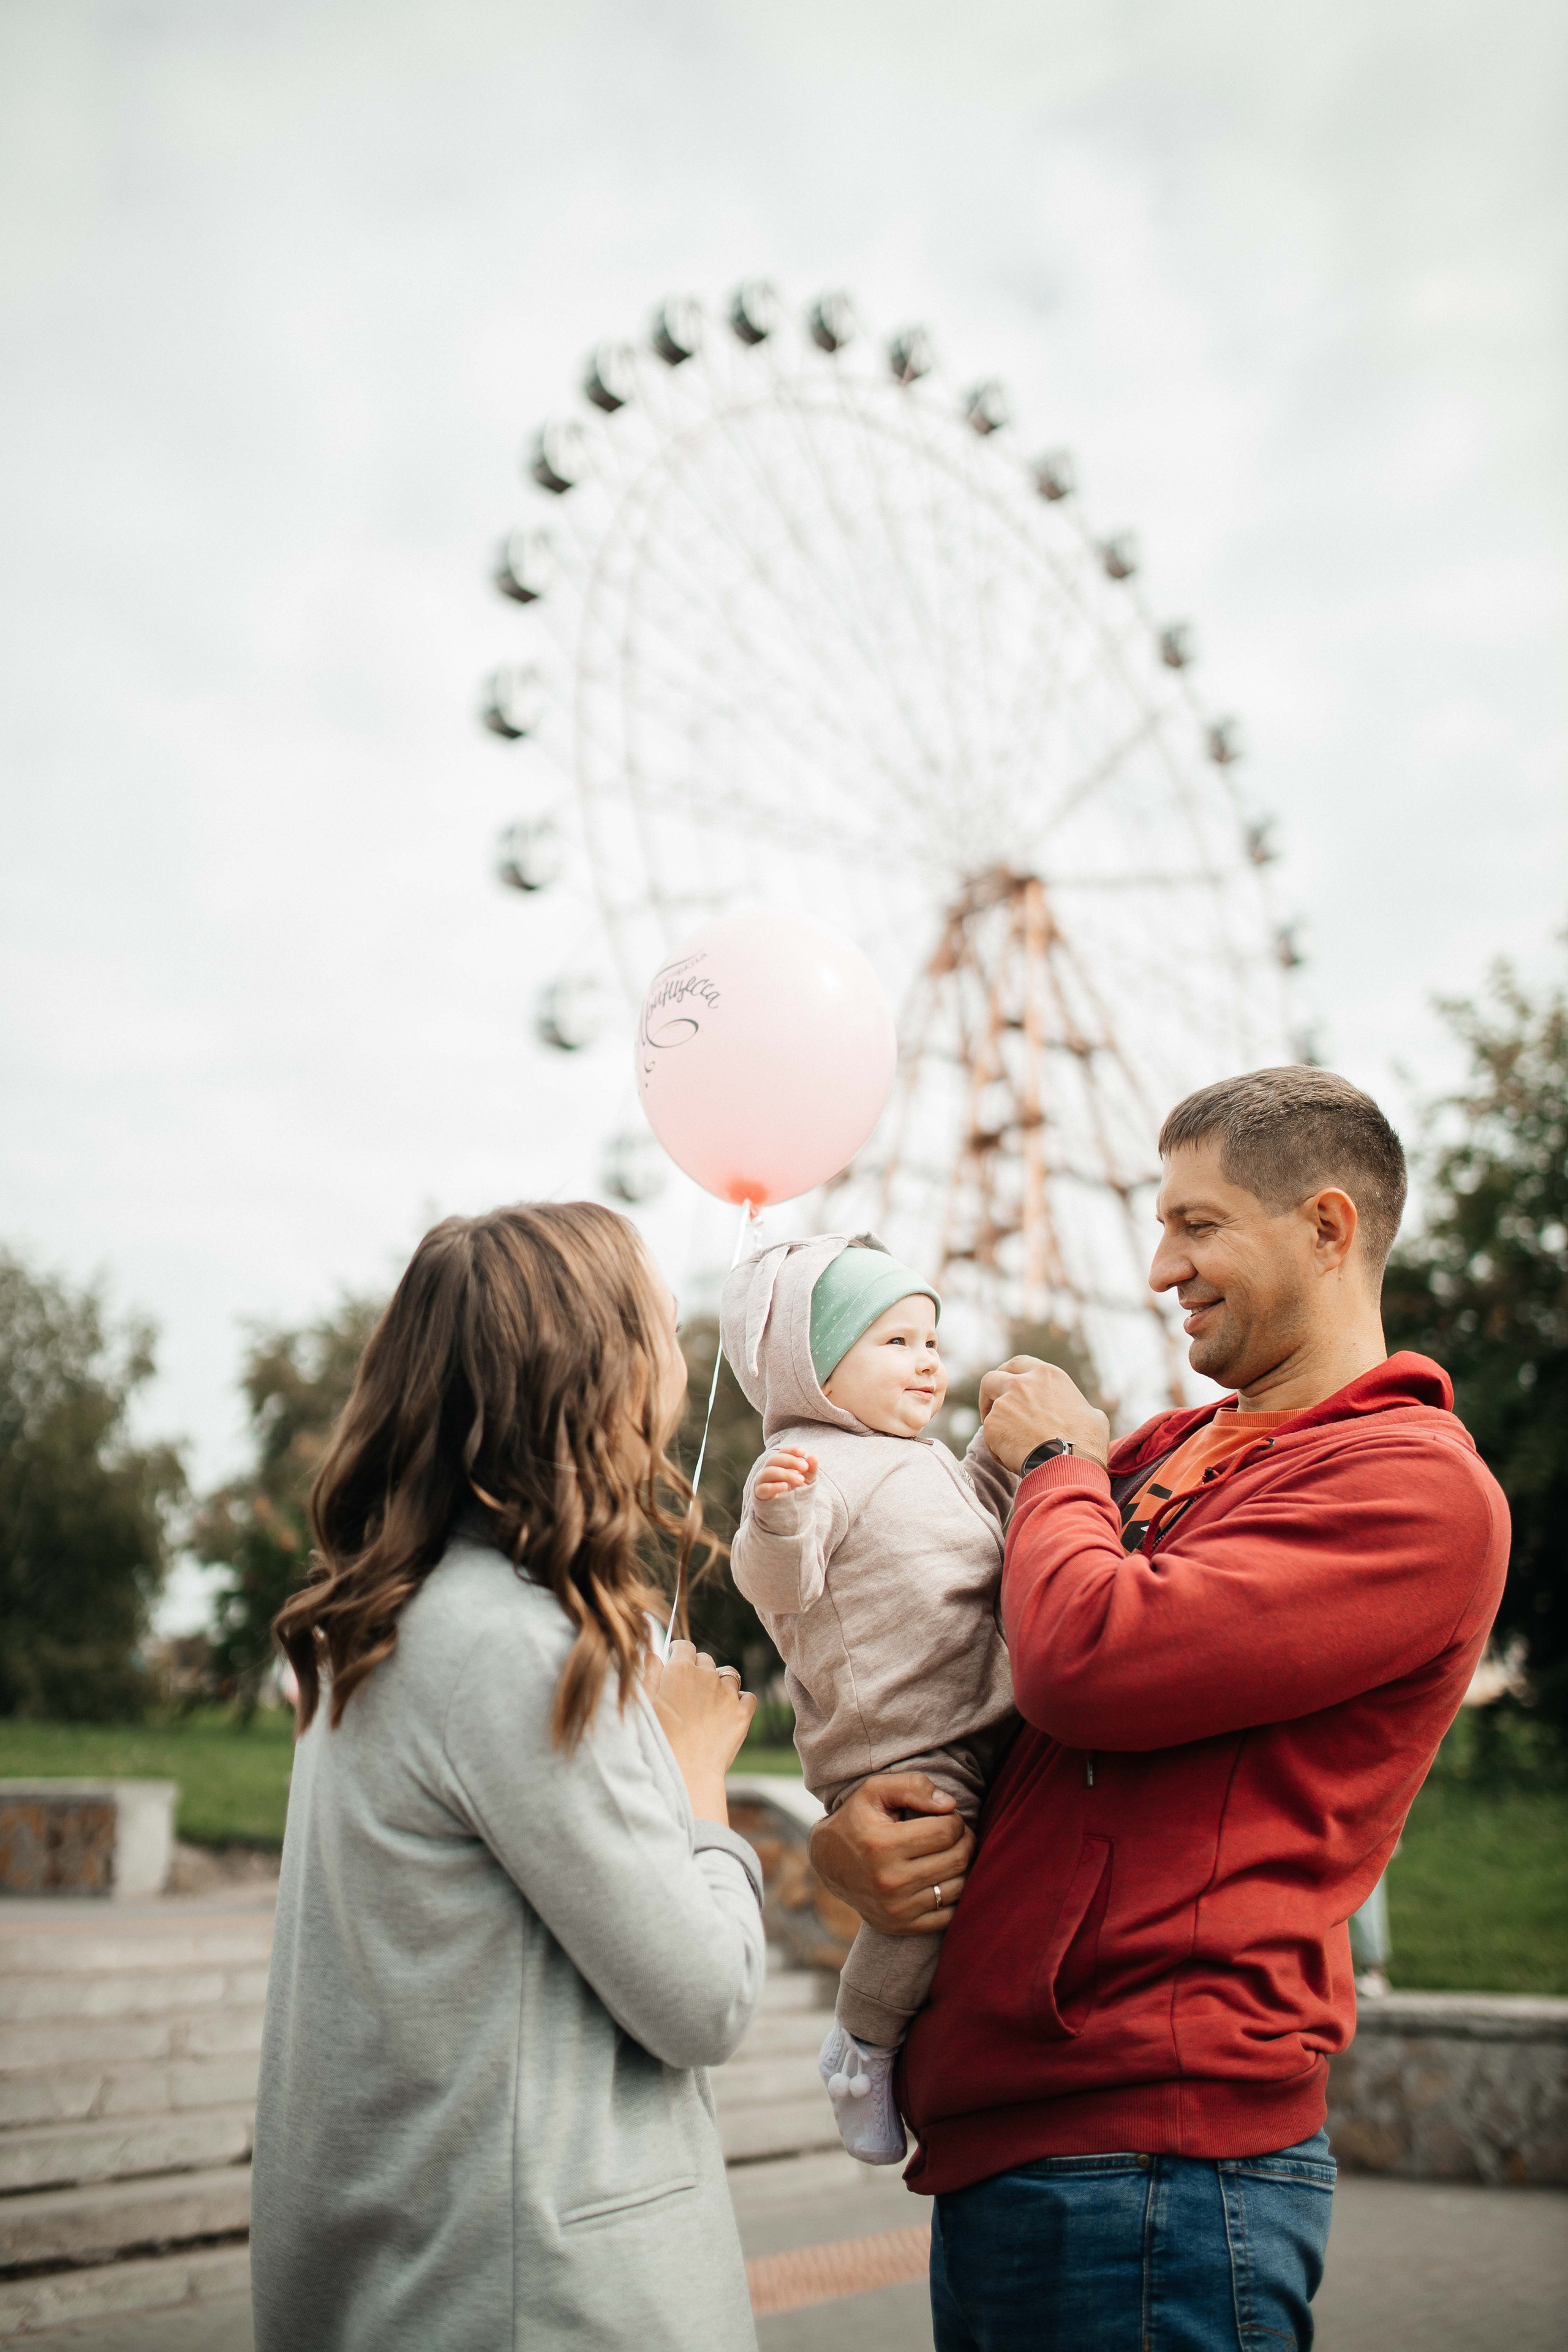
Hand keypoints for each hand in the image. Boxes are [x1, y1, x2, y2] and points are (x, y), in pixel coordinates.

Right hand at [649, 1640, 757, 1825]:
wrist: (685, 1774)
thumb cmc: (657, 1740)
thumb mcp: (644, 1705)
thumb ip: (649, 1674)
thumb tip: (653, 1655)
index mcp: (680, 1670)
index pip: (684, 1646)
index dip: (679, 1651)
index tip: (675, 1658)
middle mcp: (706, 1675)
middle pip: (705, 1660)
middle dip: (697, 1669)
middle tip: (688, 1688)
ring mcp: (727, 1694)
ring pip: (729, 1675)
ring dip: (720, 1682)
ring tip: (709, 1701)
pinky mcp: (743, 1713)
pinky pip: (748, 1697)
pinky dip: (740, 1700)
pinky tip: (729, 1712)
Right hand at [755, 1446, 817, 1500]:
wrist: (789, 1511)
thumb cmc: (797, 1490)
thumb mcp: (808, 1479)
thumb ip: (811, 1468)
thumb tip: (813, 1456)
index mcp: (779, 1463)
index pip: (782, 1452)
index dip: (791, 1450)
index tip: (803, 1452)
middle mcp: (769, 1469)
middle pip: (774, 1459)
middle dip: (790, 1461)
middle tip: (805, 1467)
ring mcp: (762, 1481)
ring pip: (769, 1472)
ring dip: (785, 1473)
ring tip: (800, 1479)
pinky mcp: (760, 1493)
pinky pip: (764, 1488)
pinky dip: (774, 1486)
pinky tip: (785, 1486)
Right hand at [808, 1773, 974, 1935]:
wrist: (828, 1862)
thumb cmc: (857, 1819)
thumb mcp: (874, 1790)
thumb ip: (913, 1786)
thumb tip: (950, 1805)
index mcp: (882, 1845)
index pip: (946, 1832)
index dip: (955, 1820)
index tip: (946, 1816)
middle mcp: (889, 1881)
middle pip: (956, 1860)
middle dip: (965, 1840)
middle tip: (955, 1833)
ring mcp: (895, 1909)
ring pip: (958, 1887)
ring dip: (962, 1867)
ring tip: (950, 1852)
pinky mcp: (900, 1926)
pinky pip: (948, 1915)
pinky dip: (954, 1895)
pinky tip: (943, 1877)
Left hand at [978, 1356, 1109, 1471]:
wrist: (1069, 1463)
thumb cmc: (1085, 1442)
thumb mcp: (1092, 1415)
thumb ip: (1076, 1407)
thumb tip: (1079, 1415)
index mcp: (1046, 1375)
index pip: (1018, 1363)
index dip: (1009, 1374)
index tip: (1006, 1387)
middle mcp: (1021, 1383)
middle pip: (990, 1379)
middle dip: (987, 1394)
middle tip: (992, 1410)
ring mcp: (1004, 1403)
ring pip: (991, 1413)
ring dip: (997, 1426)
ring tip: (1014, 1447)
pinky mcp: (992, 1425)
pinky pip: (989, 1436)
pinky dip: (997, 1447)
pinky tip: (1014, 1459)